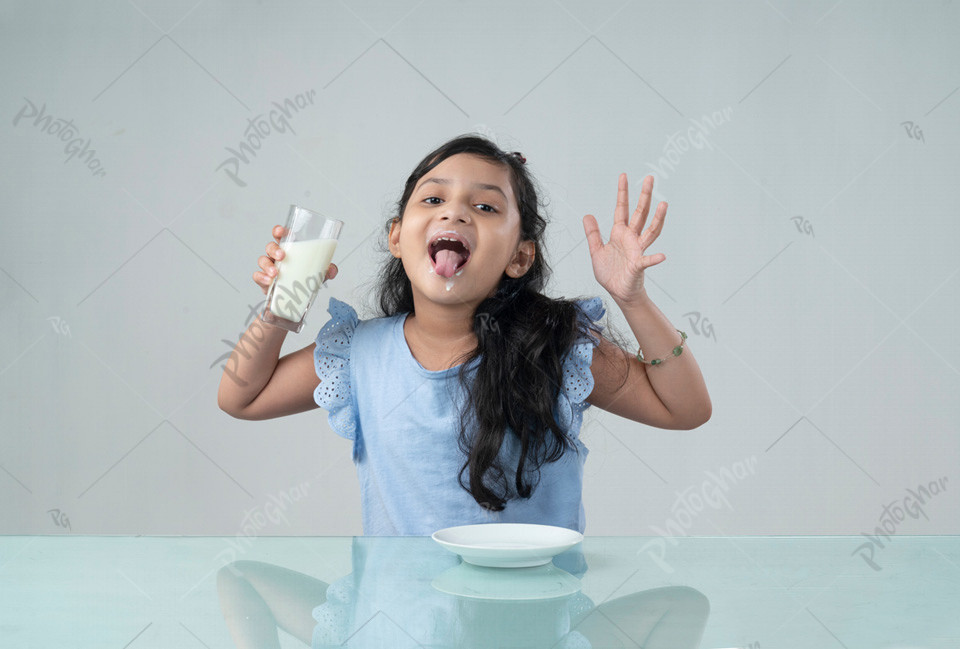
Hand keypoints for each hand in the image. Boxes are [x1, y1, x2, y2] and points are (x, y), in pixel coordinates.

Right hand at [254, 225, 337, 294]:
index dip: (278, 231)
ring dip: (267, 265)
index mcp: (289, 250)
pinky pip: (257, 276)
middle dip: (274, 249)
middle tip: (282, 256)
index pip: (281, 236)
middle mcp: (276, 257)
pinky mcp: (264, 281)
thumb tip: (332, 269)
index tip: (280, 231)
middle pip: (270, 247)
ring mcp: (269, 269)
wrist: (294, 301)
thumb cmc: (303, 280)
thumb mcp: (317, 274)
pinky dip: (261, 278)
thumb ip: (327, 271)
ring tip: (276, 273)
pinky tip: (269, 281)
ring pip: (262, 260)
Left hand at [583, 173, 666, 304]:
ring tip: (664, 204)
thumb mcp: (596, 251)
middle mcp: (632, 238)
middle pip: (640, 214)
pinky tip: (662, 256)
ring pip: (651, 231)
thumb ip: (593, 234)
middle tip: (650, 178)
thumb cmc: (610, 273)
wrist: (618, 292)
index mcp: (620, 233)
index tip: (624, 176)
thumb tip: (587, 215)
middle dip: (645, 196)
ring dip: (657, 219)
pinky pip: (647, 261)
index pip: (622, 209)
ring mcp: (637, 250)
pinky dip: (654, 259)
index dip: (623, 193)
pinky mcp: (638, 265)